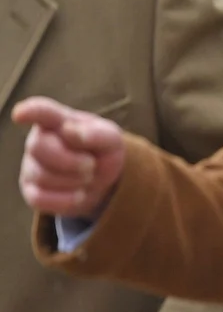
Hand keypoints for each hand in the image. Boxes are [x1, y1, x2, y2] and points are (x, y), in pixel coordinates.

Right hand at [13, 97, 124, 219]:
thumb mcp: (111, 139)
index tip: (21, 114)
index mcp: (58, 120)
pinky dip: (65, 200)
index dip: (30, 111)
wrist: (102, 180)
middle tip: (91, 165)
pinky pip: (39, 199)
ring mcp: (31, 166)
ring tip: (88, 176)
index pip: (41, 111)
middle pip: (39, 147)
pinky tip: (79, 195)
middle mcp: (38, 140)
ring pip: (42, 175)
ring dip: (73, 180)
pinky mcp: (31, 190)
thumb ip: (96, 133)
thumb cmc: (102, 151)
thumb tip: (69, 131)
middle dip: (70, 160)